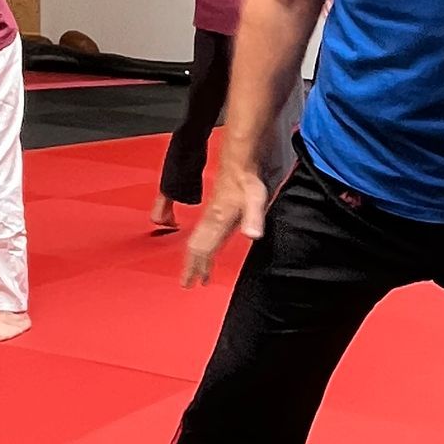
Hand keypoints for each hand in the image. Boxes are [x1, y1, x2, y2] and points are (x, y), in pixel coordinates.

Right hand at [181, 160, 266, 286]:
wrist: (241, 160)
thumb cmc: (248, 179)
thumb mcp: (256, 198)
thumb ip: (253, 217)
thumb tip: (252, 235)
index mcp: (218, 220)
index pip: (203, 249)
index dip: (198, 267)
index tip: (193, 282)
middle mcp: (211, 219)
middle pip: (196, 247)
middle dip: (191, 266)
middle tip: (187, 283)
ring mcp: (212, 214)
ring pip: (197, 240)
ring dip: (195, 258)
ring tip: (195, 272)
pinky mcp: (216, 209)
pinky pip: (202, 231)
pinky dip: (200, 244)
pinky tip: (205, 249)